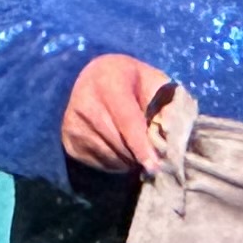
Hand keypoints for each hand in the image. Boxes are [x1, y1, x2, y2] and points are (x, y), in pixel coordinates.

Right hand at [61, 54, 178, 171]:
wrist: (96, 76)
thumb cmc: (133, 81)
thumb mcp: (153, 81)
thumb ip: (167, 104)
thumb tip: (174, 136)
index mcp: (109, 82)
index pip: (127, 122)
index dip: (142, 147)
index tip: (154, 166)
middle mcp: (85, 101)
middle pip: (120, 144)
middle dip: (141, 154)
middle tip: (155, 154)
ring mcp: (73, 122)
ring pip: (111, 156)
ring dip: (129, 160)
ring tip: (136, 146)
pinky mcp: (68, 139)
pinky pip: (100, 162)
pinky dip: (116, 162)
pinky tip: (119, 147)